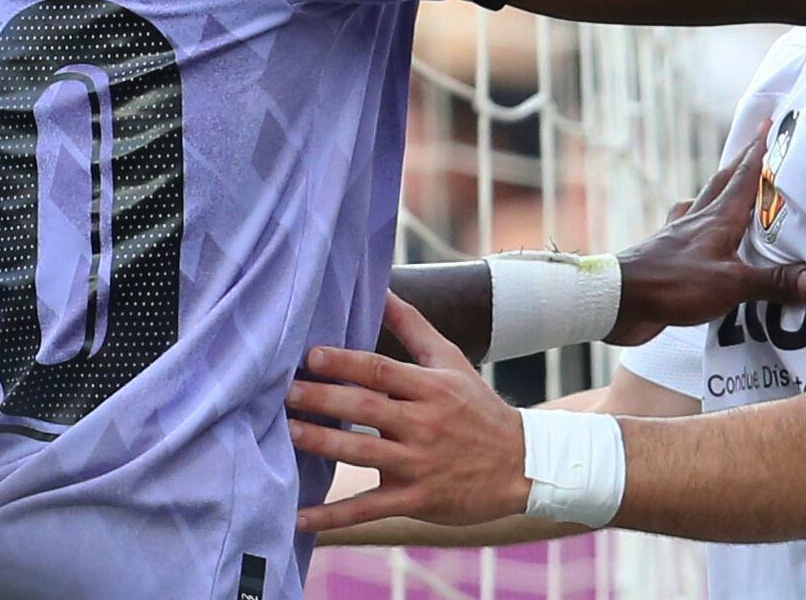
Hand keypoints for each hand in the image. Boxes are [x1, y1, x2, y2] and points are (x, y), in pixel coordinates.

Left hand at [289, 293, 527, 532]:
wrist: (521, 465)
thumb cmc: (477, 408)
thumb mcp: (451, 362)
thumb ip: (413, 327)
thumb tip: (383, 289)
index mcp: (430, 388)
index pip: (381, 370)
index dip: (344, 362)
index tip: (310, 356)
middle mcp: (423, 424)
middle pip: (365, 408)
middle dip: (323, 399)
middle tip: (284, 392)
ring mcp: (418, 464)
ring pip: (361, 453)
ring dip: (320, 444)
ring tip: (286, 433)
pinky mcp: (415, 499)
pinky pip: (367, 509)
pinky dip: (331, 516)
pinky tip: (297, 517)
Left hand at [609, 120, 805, 345]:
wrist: (618, 300)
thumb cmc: (672, 284)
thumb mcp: (731, 285)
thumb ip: (772, 281)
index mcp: (717, 218)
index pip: (743, 177)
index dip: (758, 152)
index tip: (769, 124)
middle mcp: (697, 219)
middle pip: (722, 183)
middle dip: (741, 164)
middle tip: (756, 147)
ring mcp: (679, 235)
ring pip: (704, 203)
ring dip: (720, 191)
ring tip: (732, 185)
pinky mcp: (667, 256)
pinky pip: (688, 229)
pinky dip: (698, 221)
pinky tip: (698, 229)